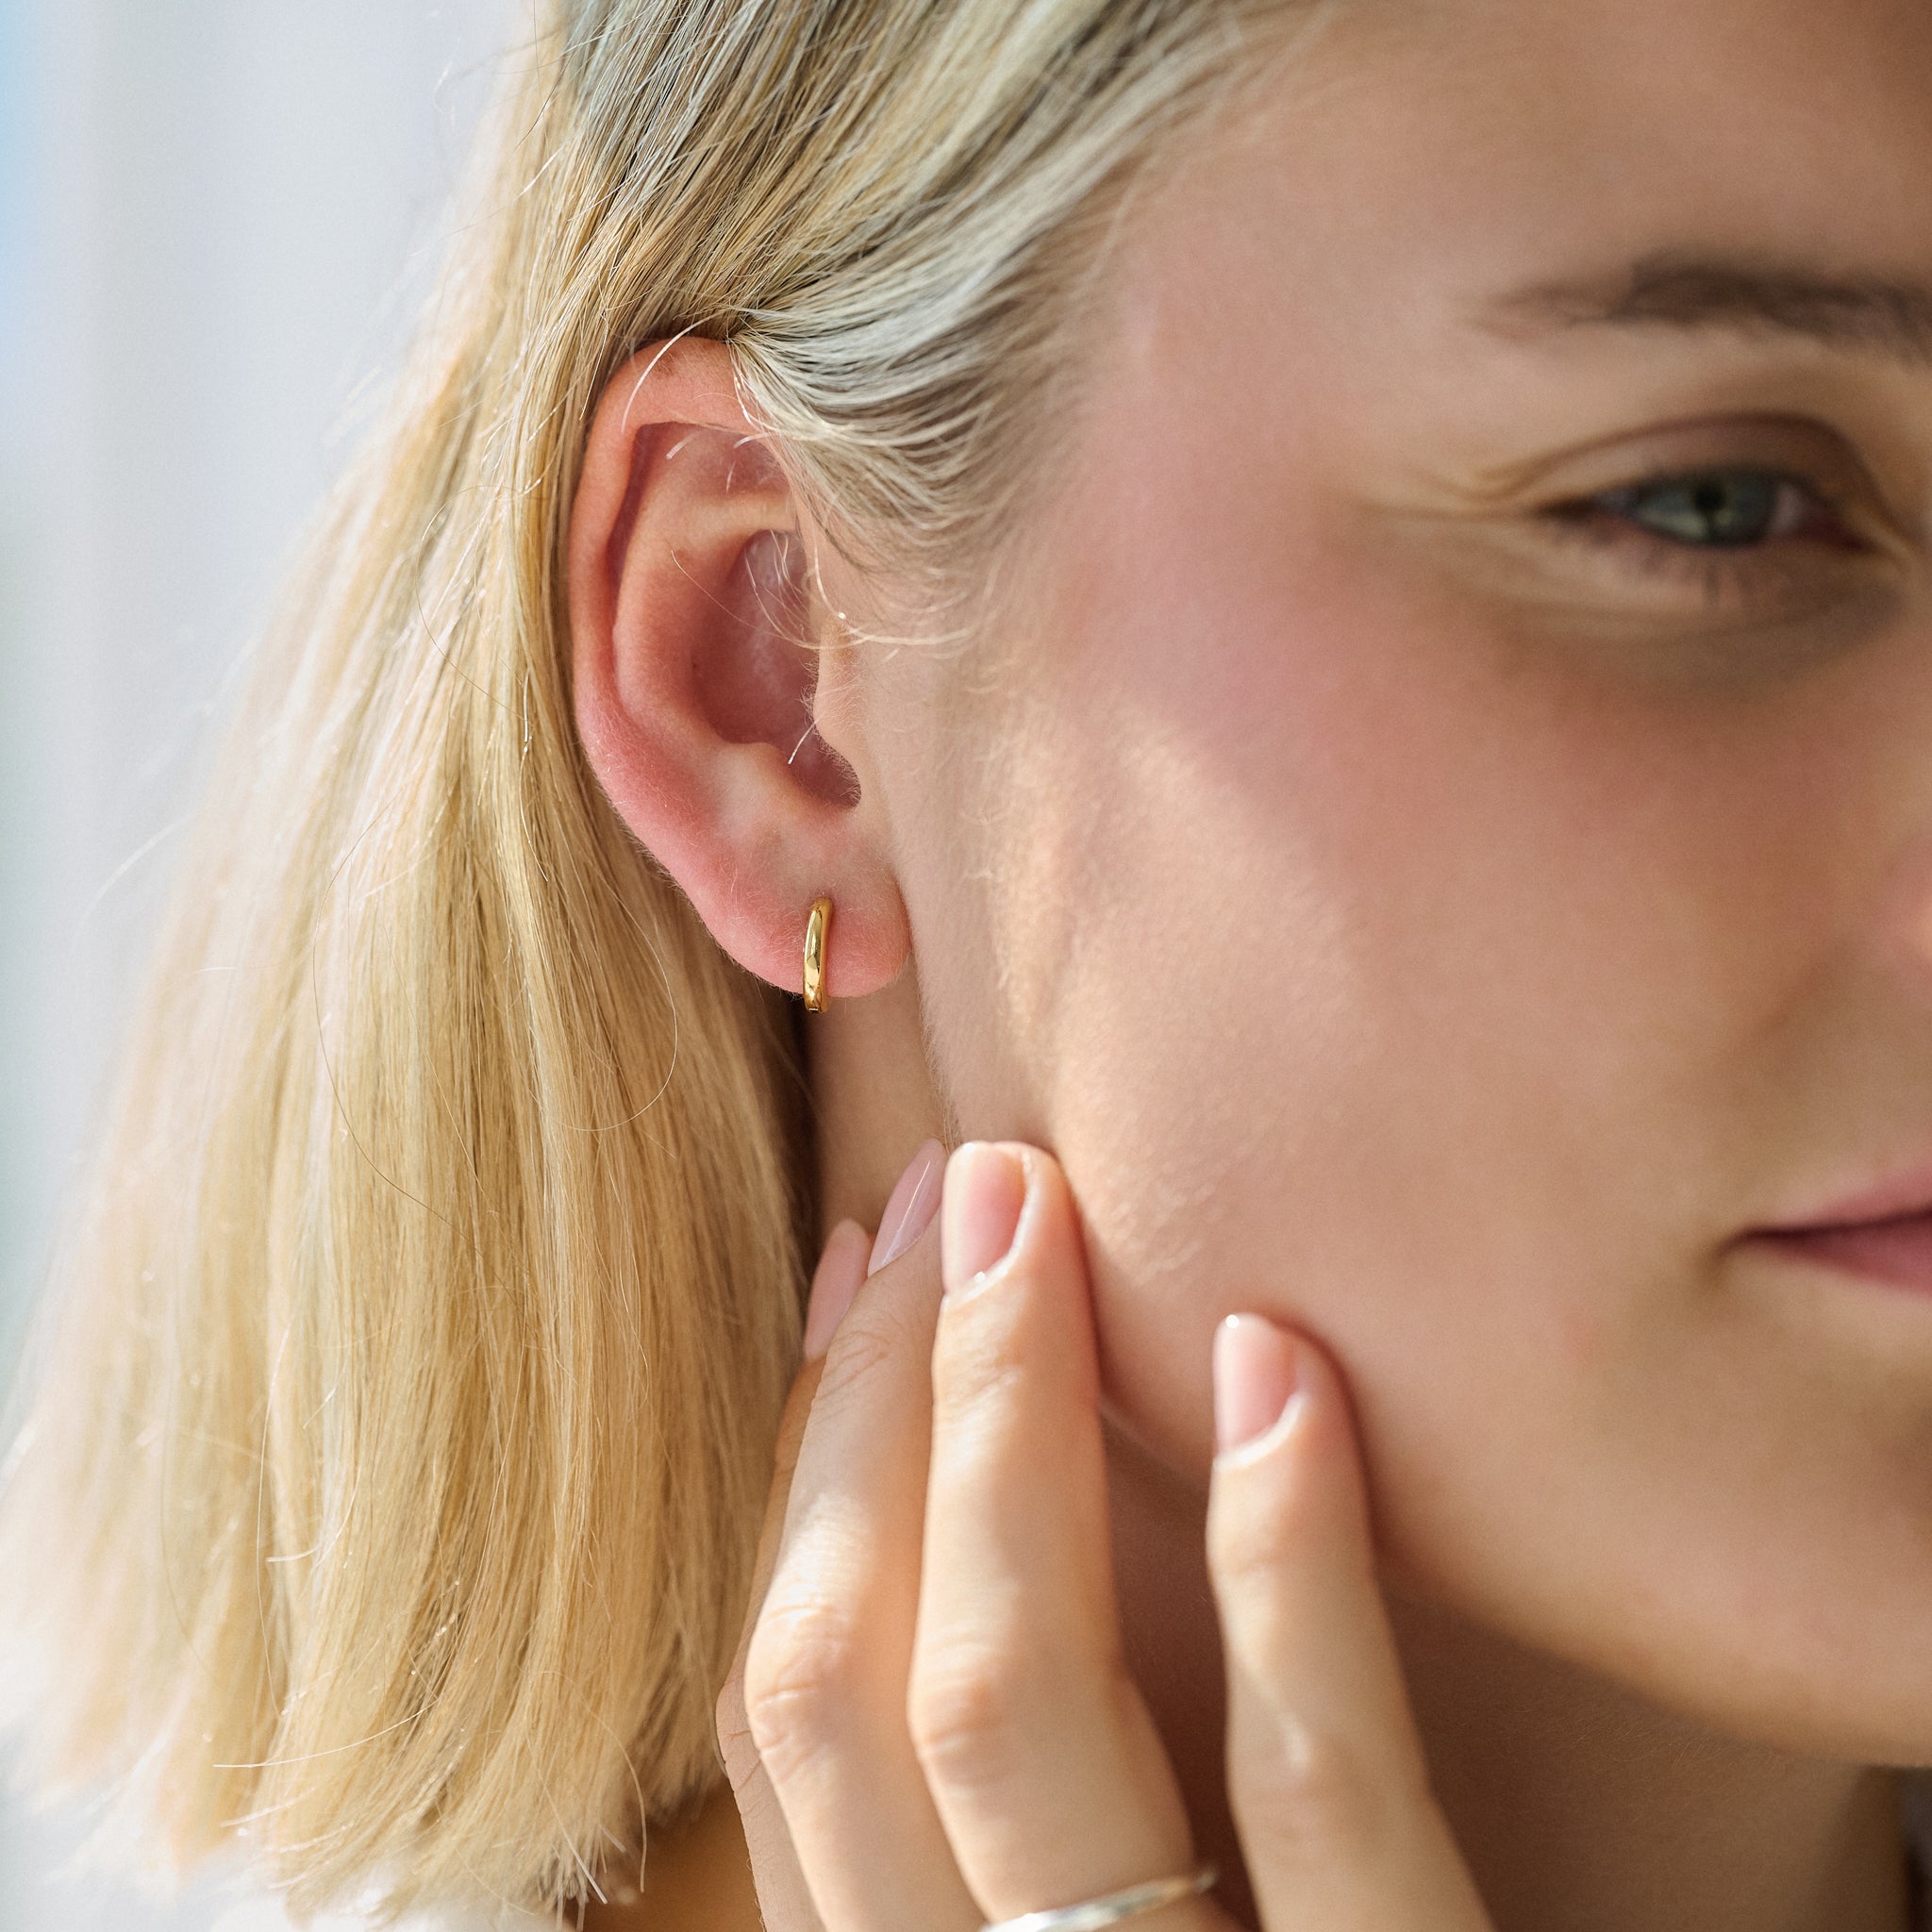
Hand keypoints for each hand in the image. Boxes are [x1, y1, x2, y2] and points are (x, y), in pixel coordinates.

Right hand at [716, 1139, 1497, 1931]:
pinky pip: (1328, 1814)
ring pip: (1019, 1728)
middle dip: (881, 1401)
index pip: (794, 1722)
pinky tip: (1280, 1377)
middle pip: (859, 1693)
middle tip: (950, 1189)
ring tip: (1039, 1221)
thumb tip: (921, 1511)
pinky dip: (1284, 1576)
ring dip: (1009, 1431)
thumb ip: (993, 1821)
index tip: (859, 1272)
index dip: (805, 1467)